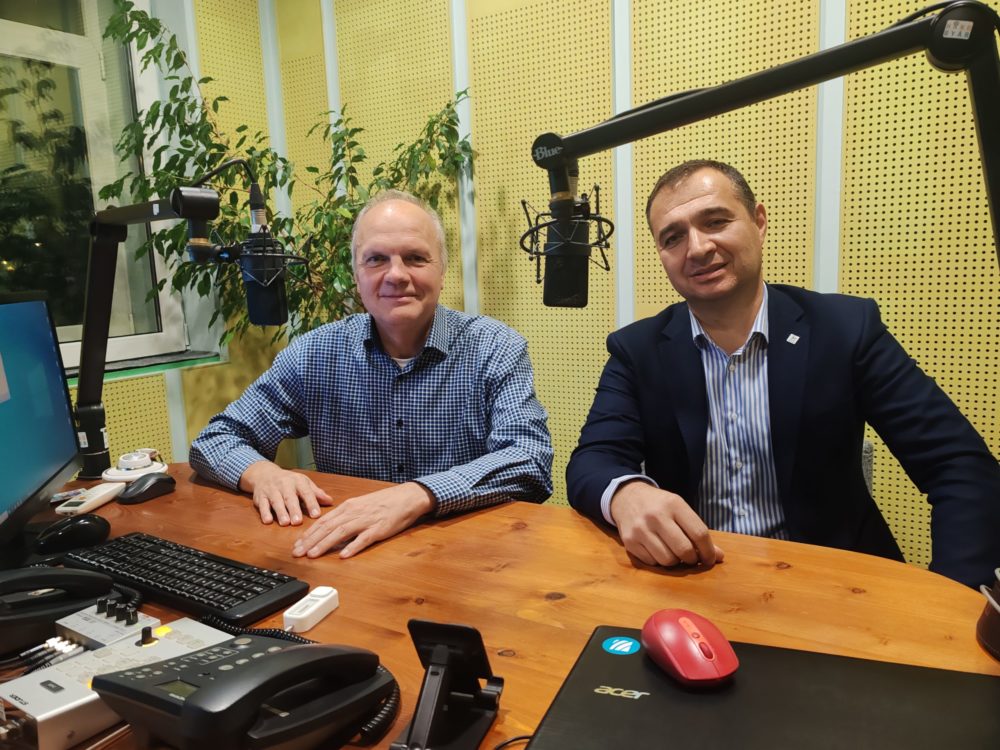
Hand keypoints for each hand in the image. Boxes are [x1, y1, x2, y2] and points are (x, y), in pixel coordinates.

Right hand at [239, 461, 333, 525]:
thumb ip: (316, 493)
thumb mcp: (304, 483)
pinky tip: (268, 521)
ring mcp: (271, 490)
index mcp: (298, 481)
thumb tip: (330, 502)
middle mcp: (284, 484)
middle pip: (290, 497)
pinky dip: (264, 512)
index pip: (306, 492)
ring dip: (280, 512)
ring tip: (285, 523)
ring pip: (276, 501)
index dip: (311, 503)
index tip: (316, 515)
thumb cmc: (289, 482)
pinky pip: (262, 504)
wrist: (265, 474)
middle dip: (294, 509)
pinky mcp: (260, 496)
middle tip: (298, 521)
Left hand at [292, 482, 435, 558]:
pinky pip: (364, 539)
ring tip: (312, 555)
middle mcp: (354, 513)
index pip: (323, 521)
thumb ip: (346, 517)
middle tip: (297, 553)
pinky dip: (353, 547)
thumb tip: (330, 529)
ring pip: (340, 533)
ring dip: (325, 544)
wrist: (407, 497)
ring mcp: (366, 521)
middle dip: (310, 541)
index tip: (297, 544)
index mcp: (348, 507)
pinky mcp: (379, 529)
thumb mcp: (361, 505)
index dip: (309, 533)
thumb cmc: (384, 503)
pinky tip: (344, 555)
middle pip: (328, 527)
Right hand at [610, 480, 723, 567]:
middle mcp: (656, 516)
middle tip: (691, 558)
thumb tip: (719, 557)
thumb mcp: (679, 509)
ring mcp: (641, 530)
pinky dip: (659, 561)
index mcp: (674, 504)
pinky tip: (658, 550)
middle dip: (692, 559)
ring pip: (668, 560)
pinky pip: (652, 563)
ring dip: (675, 562)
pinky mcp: (629, 541)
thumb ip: (698, 532)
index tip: (711, 558)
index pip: (699, 533)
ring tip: (673, 553)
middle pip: (684, 550)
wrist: (626, 497)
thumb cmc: (659, 505)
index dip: (709, 551)